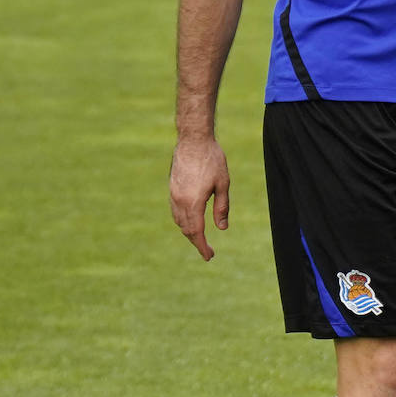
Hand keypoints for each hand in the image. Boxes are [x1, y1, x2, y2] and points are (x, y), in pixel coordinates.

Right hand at [169, 136, 230, 260]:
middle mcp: (179, 201)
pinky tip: (190, 221)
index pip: (196, 232)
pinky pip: (175, 211)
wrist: (193, 139)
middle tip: (208, 251)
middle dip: (196, 242)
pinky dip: (182, 220)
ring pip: (178, 221)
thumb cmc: (212, 160)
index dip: (202, 246)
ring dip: (188, 232)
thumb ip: (222, 208)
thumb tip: (222, 228)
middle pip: (186, 229)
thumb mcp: (223, 184)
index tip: (209, 256)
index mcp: (193, 202)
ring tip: (200, 238)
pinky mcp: (172, 187)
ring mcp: (173, 194)